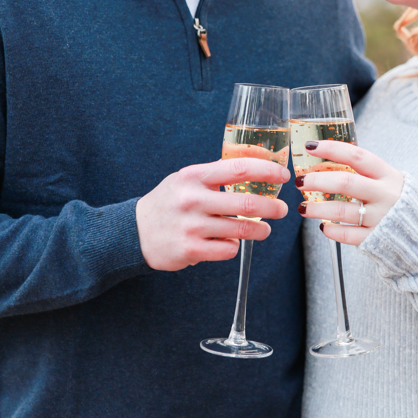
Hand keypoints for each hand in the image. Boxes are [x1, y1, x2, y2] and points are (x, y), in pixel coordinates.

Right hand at [136, 158, 289, 270]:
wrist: (134, 232)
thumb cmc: (169, 202)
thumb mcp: (187, 179)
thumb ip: (216, 174)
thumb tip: (258, 167)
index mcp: (194, 176)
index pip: (239, 168)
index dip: (267, 171)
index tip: (282, 175)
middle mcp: (192, 199)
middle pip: (247, 202)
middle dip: (272, 207)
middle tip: (282, 210)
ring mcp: (191, 226)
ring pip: (241, 229)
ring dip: (259, 230)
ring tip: (264, 230)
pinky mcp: (191, 250)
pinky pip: (228, 250)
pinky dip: (233, 246)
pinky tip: (228, 243)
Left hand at [296, 140, 403, 245]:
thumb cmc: (398, 200)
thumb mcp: (388, 180)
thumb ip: (364, 171)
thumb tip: (327, 158)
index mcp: (387, 175)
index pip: (357, 156)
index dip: (332, 149)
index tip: (310, 147)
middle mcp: (384, 194)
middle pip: (346, 183)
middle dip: (318, 181)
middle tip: (300, 181)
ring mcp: (381, 217)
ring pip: (343, 211)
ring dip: (318, 209)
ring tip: (303, 208)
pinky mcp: (376, 238)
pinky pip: (348, 236)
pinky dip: (332, 231)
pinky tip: (324, 227)